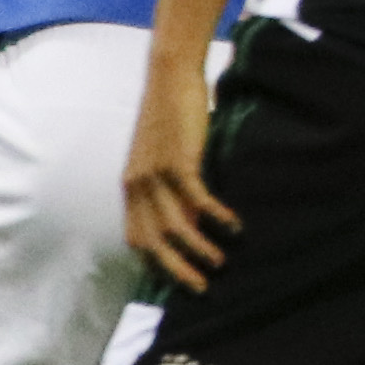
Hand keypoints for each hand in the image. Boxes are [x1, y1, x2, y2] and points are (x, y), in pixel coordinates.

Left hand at [122, 66, 237, 289]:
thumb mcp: (163, 158)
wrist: (170, 77)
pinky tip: (233, 226)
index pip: (136, 238)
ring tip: (221, 261)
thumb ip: (170, 190)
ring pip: (175, 227)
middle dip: (177, 270)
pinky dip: (216, 217)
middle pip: (153, 242)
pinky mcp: (177, 160)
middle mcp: (137, 184)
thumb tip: (190, 221)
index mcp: (130, 186)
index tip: (177, 281)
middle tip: (201, 288)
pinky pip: (196, 199)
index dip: (155, 264)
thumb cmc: (170, 117)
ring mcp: (155, 173)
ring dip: (200, 249)